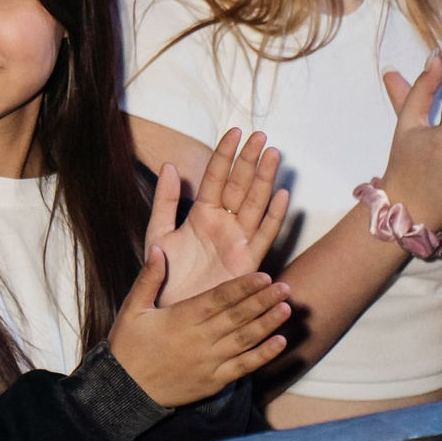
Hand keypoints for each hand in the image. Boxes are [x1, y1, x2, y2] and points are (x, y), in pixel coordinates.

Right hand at [105, 253, 290, 408]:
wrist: (125, 389)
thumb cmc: (128, 345)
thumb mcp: (132, 308)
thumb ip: (148, 278)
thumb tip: (157, 248)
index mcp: (181, 318)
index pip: (219, 298)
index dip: (243, 287)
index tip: (264, 275)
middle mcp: (199, 339)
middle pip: (238, 316)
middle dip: (263, 300)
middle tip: (285, 287)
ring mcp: (209, 361)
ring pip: (245, 339)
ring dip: (268, 324)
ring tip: (287, 309)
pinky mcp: (214, 381)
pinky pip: (243, 366)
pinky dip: (263, 355)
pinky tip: (279, 343)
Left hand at [148, 130, 286, 302]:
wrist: (172, 309)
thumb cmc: (166, 273)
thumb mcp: (159, 231)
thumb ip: (165, 200)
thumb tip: (170, 164)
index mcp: (200, 214)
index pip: (215, 177)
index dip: (224, 155)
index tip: (235, 131)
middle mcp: (222, 224)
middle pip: (239, 186)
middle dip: (250, 161)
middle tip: (261, 136)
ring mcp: (237, 240)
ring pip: (254, 204)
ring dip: (265, 180)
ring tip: (274, 155)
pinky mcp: (248, 261)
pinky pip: (263, 235)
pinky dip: (273, 216)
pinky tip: (282, 195)